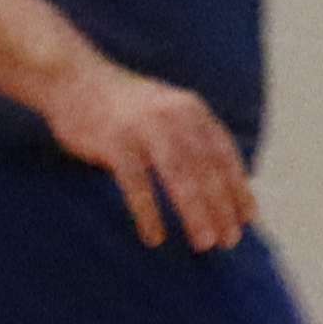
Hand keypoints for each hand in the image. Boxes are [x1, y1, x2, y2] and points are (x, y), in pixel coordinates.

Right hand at [48, 60, 252, 252]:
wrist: (74, 79)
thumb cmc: (125, 107)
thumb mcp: (168, 111)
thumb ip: (193, 138)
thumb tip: (220, 181)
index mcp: (193, 112)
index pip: (224, 155)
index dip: (238, 188)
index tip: (248, 219)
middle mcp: (175, 118)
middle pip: (207, 170)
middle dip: (222, 207)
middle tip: (231, 240)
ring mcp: (145, 129)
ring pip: (180, 177)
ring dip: (195, 213)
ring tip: (204, 243)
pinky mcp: (115, 142)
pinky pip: (136, 184)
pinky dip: (148, 213)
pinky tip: (155, 238)